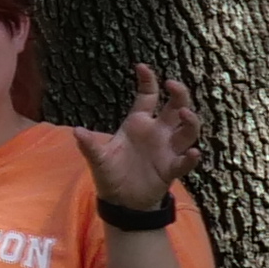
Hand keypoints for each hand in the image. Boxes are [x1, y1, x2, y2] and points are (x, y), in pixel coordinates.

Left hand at [79, 65, 205, 214]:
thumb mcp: (97, 159)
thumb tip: (76, 131)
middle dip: (179, 94)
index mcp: (138, 123)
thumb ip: (89, 145)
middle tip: (173, 84)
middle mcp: (157, 133)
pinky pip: (185, 161)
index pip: (148, 97)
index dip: (148, 81)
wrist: (122, 201)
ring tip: (183, 113)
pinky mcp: (172, 168)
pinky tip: (192, 152)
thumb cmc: (111, 173)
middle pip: (175, 107)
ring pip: (188, 131)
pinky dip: (190, 157)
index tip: (142, 66)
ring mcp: (167, 150)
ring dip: (190, 121)